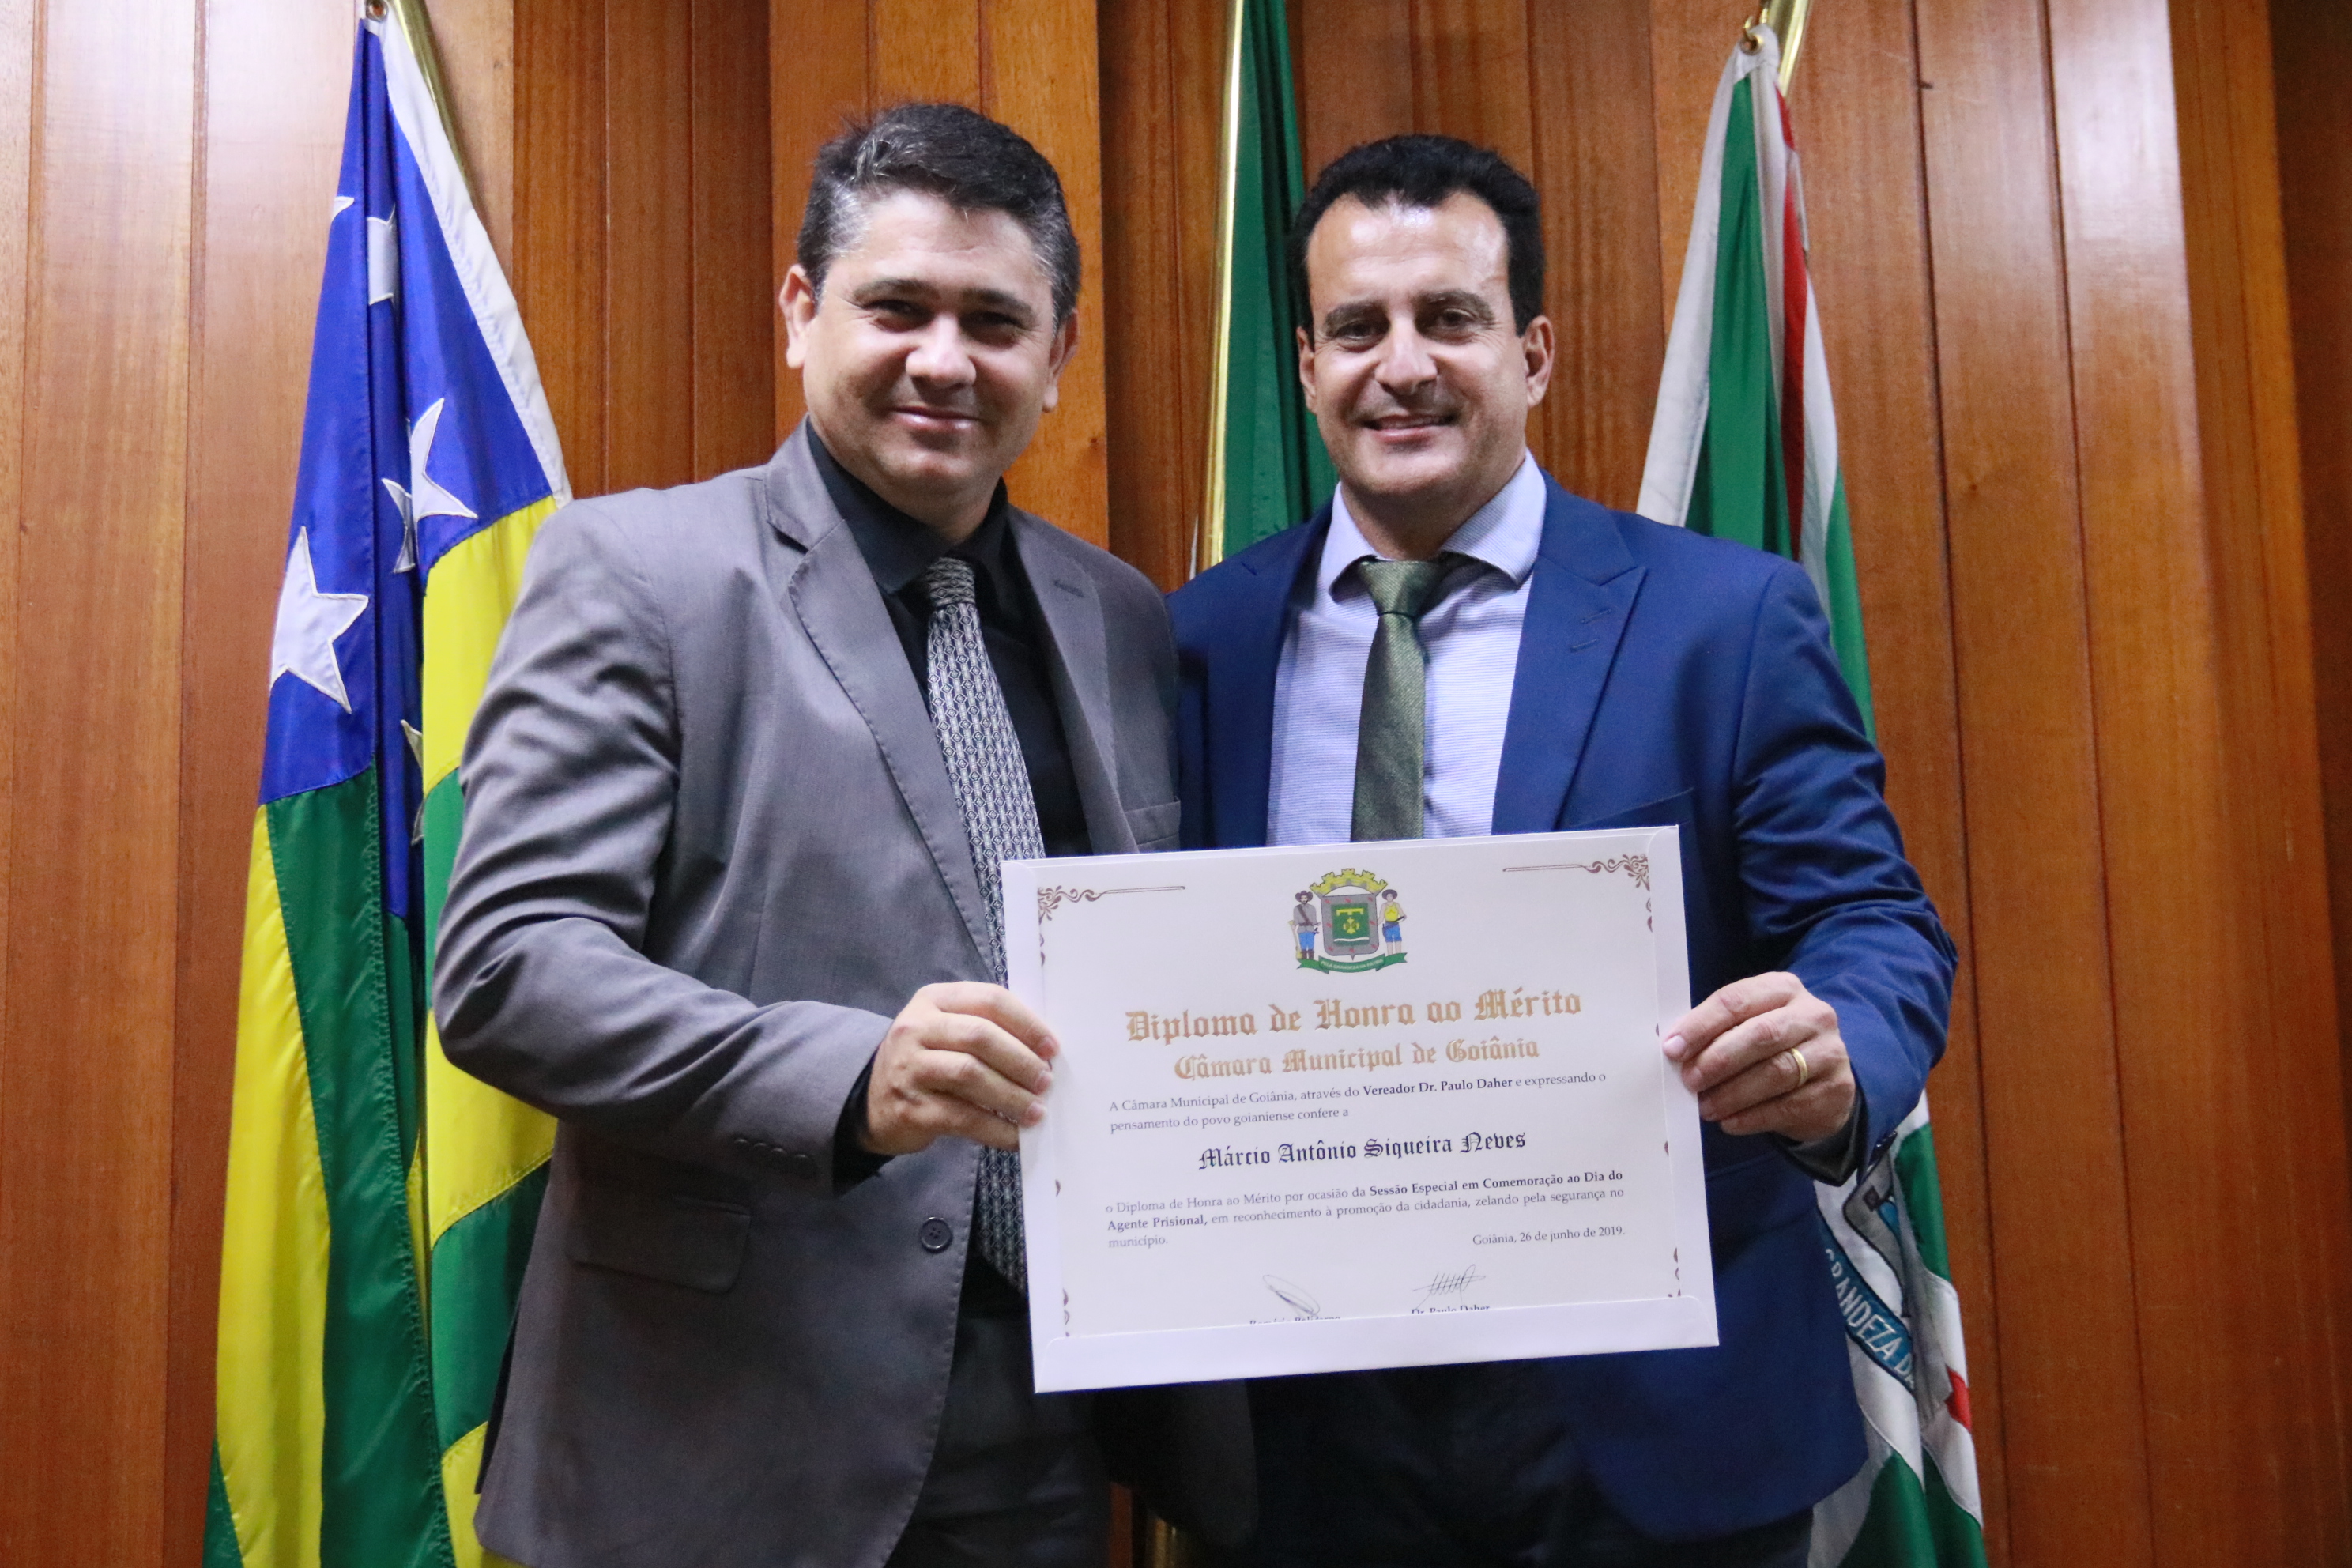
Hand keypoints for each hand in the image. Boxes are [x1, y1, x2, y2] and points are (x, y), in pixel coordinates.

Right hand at [860, 982, 1058, 1155]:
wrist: (872, 1101)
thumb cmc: (926, 1062)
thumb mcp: (947, 1031)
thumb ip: (987, 1029)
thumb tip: (1044, 1053)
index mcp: (934, 1000)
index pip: (989, 1000)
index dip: (1027, 1024)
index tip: (1052, 1048)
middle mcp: (917, 1028)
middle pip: (981, 1036)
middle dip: (1021, 1061)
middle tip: (1046, 1081)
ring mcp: (910, 1067)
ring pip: (971, 1075)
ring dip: (1012, 1096)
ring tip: (1036, 1111)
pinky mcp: (911, 1108)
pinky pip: (962, 1118)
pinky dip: (996, 1129)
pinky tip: (1015, 1137)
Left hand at [1662, 972, 1852, 1143]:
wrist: (1821, 1083)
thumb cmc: (1771, 1049)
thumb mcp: (1746, 1028)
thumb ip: (1716, 1032)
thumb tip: (1673, 1048)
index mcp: (1782, 989)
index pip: (1737, 1000)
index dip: (1701, 1025)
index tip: (1673, 1049)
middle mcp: (1812, 1015)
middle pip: (1761, 1034)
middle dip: (1718, 1059)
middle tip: (1690, 1081)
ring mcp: (1830, 1052)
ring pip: (1777, 1071)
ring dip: (1733, 1093)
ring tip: (1706, 1107)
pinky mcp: (1836, 1089)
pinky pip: (1790, 1105)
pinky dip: (1753, 1117)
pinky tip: (1730, 1122)